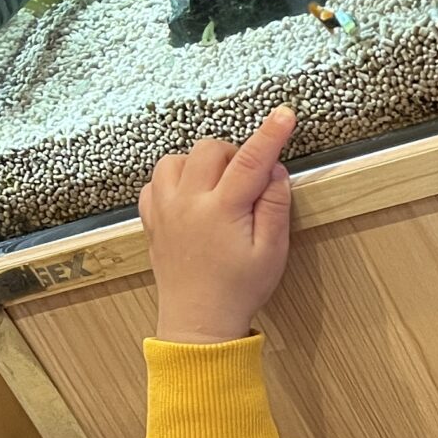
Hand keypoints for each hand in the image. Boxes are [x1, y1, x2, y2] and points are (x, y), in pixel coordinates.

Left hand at [142, 105, 298, 344]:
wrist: (199, 323)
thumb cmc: (238, 290)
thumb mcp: (272, 252)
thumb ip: (274, 206)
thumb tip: (275, 171)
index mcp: (222, 210)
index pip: (250, 159)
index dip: (270, 134)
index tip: (285, 114)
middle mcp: (187, 203)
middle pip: (209, 149)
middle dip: (234, 154)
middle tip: (248, 182)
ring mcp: (164, 209)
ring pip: (176, 159)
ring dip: (200, 163)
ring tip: (217, 188)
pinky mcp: (151, 220)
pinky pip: (155, 181)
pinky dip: (174, 179)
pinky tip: (191, 197)